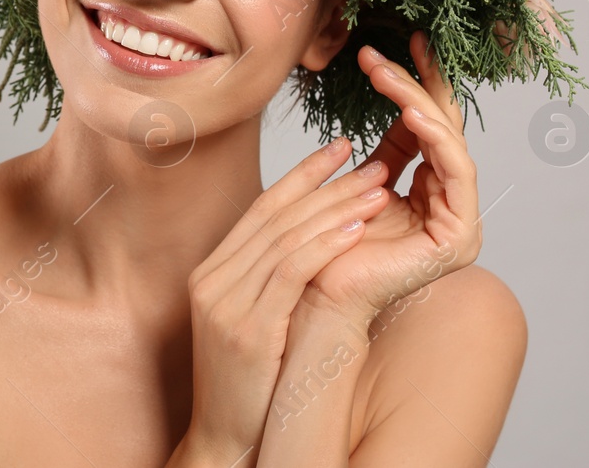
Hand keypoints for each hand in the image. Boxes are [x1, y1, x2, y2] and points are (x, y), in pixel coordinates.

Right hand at [179, 136, 394, 461]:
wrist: (224, 440)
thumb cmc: (248, 386)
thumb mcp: (252, 322)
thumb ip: (269, 282)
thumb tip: (313, 245)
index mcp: (211, 273)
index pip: (260, 209)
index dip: (301, 176)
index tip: (338, 150)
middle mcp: (212, 280)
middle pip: (275, 217)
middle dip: (327, 184)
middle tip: (370, 161)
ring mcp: (225, 304)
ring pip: (286, 238)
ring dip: (336, 207)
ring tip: (377, 186)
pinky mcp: (247, 330)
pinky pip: (291, 274)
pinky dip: (325, 245)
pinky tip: (357, 229)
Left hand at [300, 31, 481, 326]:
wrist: (311, 296)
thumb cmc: (325, 244)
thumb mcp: (356, 183)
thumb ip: (384, 152)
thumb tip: (398, 106)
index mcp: (428, 194)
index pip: (427, 129)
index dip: (415, 86)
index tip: (397, 45)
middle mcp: (449, 206)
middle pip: (443, 130)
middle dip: (419, 84)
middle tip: (396, 46)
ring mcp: (459, 223)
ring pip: (449, 144)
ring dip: (419, 102)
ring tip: (388, 74)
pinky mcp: (459, 238)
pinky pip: (457, 174)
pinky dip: (437, 138)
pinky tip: (413, 113)